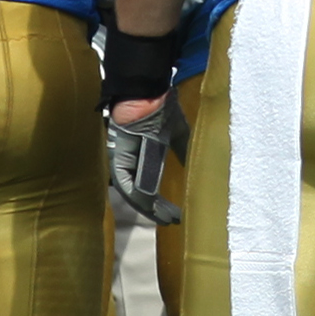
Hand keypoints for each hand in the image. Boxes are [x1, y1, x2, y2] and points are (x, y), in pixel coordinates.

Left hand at [107, 95, 181, 223]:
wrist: (148, 95)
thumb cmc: (160, 109)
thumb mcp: (177, 134)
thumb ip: (182, 151)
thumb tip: (195, 166)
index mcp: (143, 158)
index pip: (149, 187)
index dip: (161, 203)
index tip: (175, 215)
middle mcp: (131, 163)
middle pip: (140, 195)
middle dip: (155, 210)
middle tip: (171, 220)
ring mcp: (123, 162)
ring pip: (133, 193)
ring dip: (148, 207)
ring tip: (164, 217)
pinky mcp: (118, 158)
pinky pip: (127, 183)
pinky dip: (139, 196)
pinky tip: (152, 206)